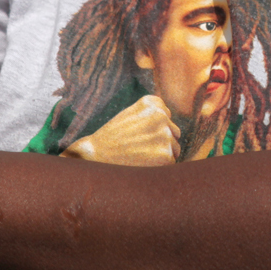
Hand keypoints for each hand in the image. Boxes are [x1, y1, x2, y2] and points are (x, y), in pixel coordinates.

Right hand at [63, 96, 180, 166]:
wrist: (95, 156)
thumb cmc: (111, 138)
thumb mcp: (130, 114)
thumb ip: (151, 113)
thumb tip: (171, 121)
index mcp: (152, 103)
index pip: (166, 117)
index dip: (153, 129)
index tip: (137, 133)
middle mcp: (161, 116)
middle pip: (173, 132)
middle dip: (160, 141)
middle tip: (138, 148)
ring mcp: (165, 134)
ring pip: (174, 148)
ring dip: (161, 154)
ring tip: (139, 155)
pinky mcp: (166, 154)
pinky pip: (171, 162)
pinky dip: (159, 166)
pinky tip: (142, 164)